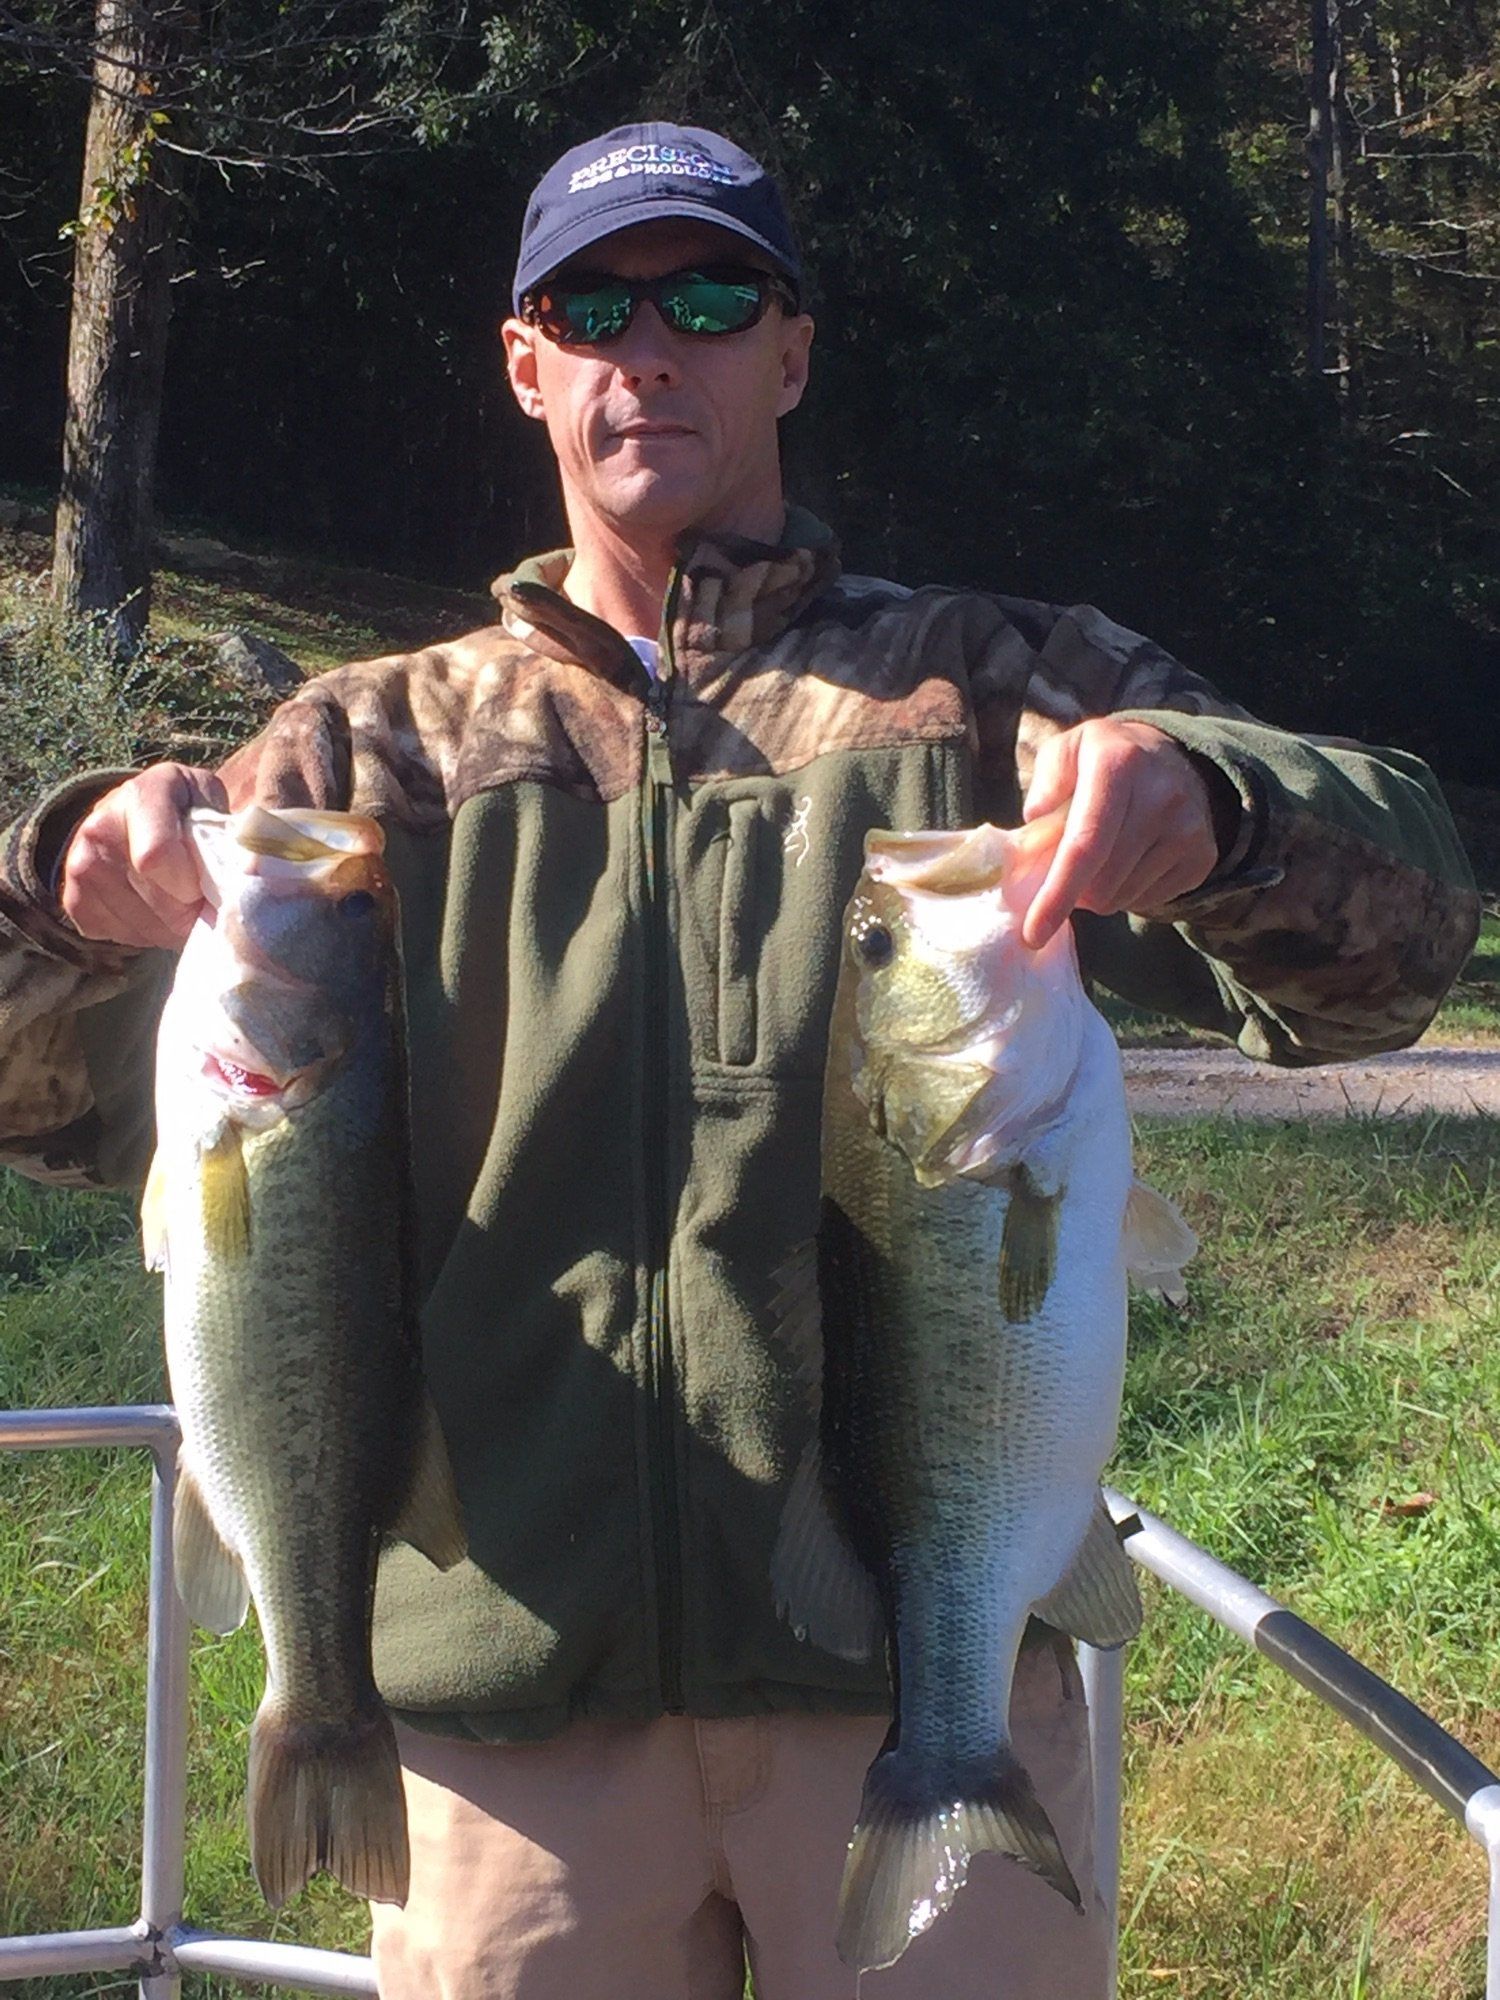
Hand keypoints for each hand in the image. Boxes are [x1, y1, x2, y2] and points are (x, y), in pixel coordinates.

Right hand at [60, 763, 227, 949]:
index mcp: (144, 793)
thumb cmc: (190, 814)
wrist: (140, 817)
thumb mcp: (216, 807)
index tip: (208, 882)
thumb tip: (251, 875)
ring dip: (172, 927)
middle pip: (159, 902)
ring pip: (143, 927)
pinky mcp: (73, 899)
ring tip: (181, 903)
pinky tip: (155, 910)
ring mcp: (80, 863)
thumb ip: (232, 835)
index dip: (191, 883)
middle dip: (191, 911)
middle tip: (203, 899)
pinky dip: (147, 935)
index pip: (156, 856)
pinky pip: (121, 938)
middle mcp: (101, 824)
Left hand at [1020, 719, 1221, 949]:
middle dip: (1073, 893)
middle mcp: (1161, 796)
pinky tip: (1127, 862)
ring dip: (1099, 892)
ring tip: (1101, 858)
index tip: (1032, 933)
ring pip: (1122, 898)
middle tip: (1066, 873)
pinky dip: (1126, 894)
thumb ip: (1044, 782)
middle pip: (1102, 883)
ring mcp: (1188, 828)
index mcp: (1119, 765)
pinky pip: (1148, 902)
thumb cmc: (1104, 760)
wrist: (1174, 756)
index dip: (1057, 894)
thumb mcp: (1066, 750)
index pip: (1086, 845)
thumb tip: (1035, 819)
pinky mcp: (1202, 855)